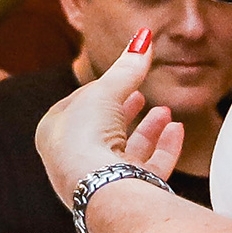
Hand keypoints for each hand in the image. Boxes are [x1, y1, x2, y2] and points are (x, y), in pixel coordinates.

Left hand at [31, 38, 184, 203]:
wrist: (99, 190)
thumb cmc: (85, 139)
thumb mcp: (104, 92)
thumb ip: (126, 68)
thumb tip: (142, 39)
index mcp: (53, 133)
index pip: (77, 107)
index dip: (99, 91)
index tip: (118, 79)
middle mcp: (73, 159)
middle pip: (102, 130)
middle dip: (124, 110)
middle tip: (139, 95)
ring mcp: (101, 179)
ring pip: (127, 150)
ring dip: (148, 129)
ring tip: (165, 111)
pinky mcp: (127, 194)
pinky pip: (149, 169)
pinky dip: (165, 149)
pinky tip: (177, 130)